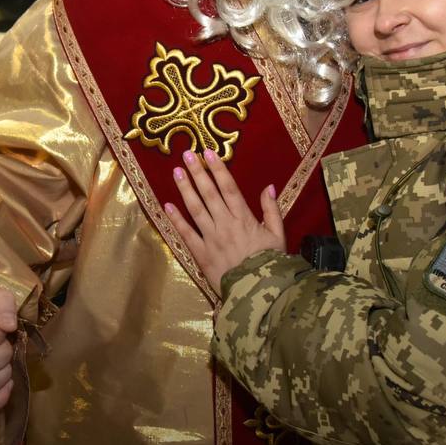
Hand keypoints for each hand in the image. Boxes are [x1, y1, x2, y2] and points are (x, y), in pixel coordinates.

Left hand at [163, 148, 285, 289]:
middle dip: (197, 172)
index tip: (208, 152)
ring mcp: (211, 238)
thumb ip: (272, 210)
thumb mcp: (278, 235)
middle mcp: (225, 224)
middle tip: (186, 154)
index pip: (228, 188)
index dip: (218, 169)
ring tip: (176, 172)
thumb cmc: (271, 263)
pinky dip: (176, 220)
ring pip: (195, 209)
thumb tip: (269, 186)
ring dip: (185, 189)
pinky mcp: (201, 254)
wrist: (258, 292)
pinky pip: (187, 234)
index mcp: (244, 218)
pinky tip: (167, 205)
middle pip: (209, 193)